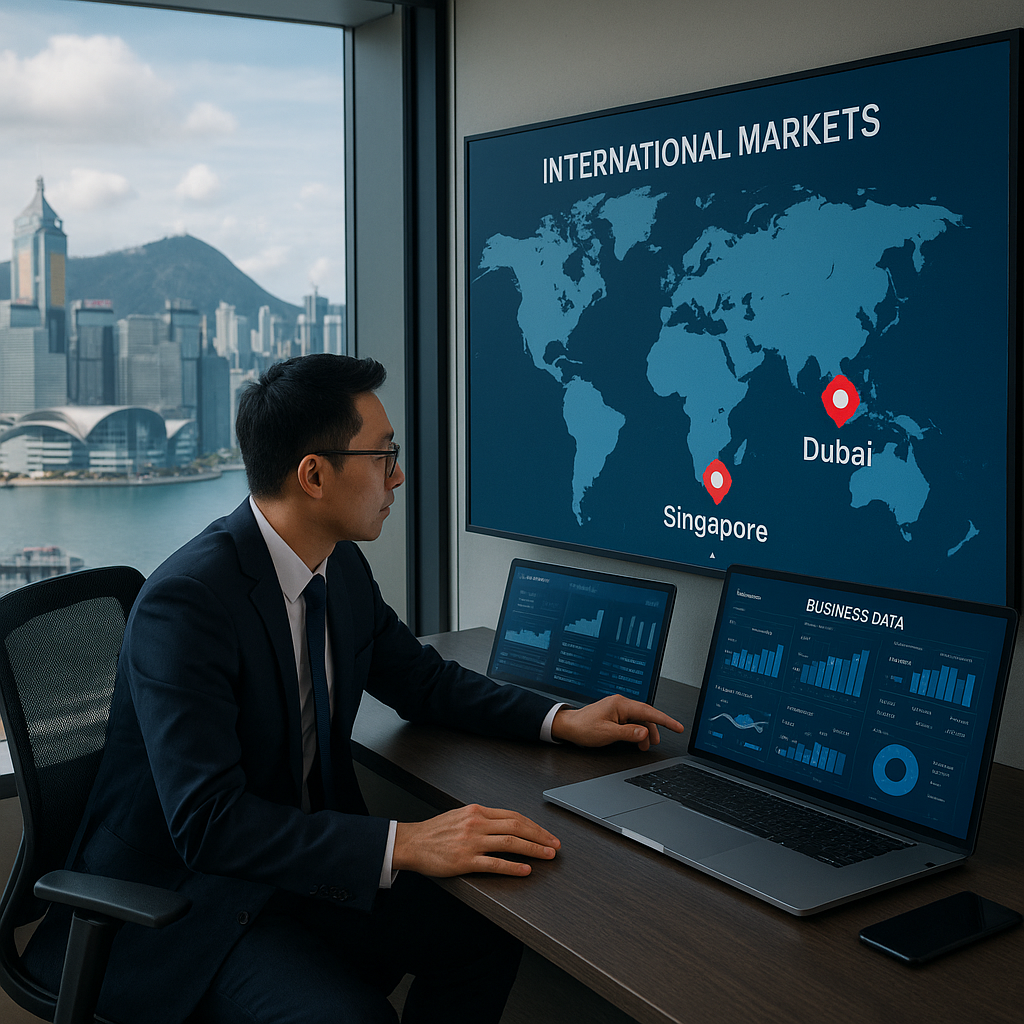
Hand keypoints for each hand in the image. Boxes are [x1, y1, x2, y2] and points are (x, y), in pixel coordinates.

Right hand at [392, 804, 560, 877]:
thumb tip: (504, 824)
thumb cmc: (435, 831)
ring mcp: (472, 842)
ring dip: (533, 849)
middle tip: (555, 845)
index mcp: (477, 811)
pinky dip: (513, 867)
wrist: (412, 843)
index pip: (513, 816)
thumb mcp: (460, 816)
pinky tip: (526, 870)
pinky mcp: (465, 860)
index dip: (534, 825)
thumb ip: (481, 818)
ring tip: (547, 856)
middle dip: (540, 836)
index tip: (546, 834)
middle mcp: (477, 823)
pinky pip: (495, 863)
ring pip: (510, 842)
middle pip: (517, 826)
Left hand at [551, 695, 684, 750]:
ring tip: (645, 745)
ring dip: (645, 732)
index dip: (665, 720)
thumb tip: (645, 732)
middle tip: (658, 742)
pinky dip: (636, 732)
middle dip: (655, 728)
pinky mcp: (615, 715)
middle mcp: (621, 704)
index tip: (678, 727)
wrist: (568, 726)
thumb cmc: (583, 727)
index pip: (649, 711)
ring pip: (639, 719)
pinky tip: (636, 740)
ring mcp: (618, 709)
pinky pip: (631, 721)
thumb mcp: (607, 733)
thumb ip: (628, 733)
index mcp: (620, 704)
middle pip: (646, 715)